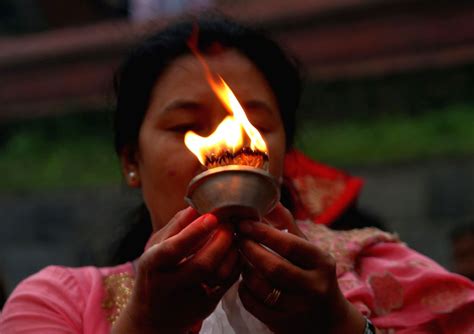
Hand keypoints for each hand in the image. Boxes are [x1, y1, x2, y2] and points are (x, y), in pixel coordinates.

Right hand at [112, 207, 240, 333]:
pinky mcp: (206, 307)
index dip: (193, 232)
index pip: (172, 249)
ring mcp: (189, 300)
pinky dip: (235, 262)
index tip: (212, 216)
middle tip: (228, 223)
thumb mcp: (156, 247)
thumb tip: (197, 203)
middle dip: (221, 240)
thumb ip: (176, 226)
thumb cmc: (155, 272)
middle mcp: (168, 286)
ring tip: (233, 234)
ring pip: (219, 275)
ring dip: (232, 250)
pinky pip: (228, 282)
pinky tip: (234, 249)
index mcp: (151, 266)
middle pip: (202, 264)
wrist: (152, 318)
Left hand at [237, 206, 364, 333]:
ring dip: (244, 270)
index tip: (244, 223)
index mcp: (322, 262)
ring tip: (239, 258)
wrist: (329, 322)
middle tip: (236, 238)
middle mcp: (314, 286)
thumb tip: (271, 200)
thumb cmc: (314, 276)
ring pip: (262, 288)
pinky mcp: (284, 325)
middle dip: (250, 250)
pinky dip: (244, 291)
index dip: (263, 232)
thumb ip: (289, 227)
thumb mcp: (310, 251)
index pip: (289, 245)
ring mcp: (299, 309)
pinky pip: (254, 305)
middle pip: (273, 267)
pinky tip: (243, 281)